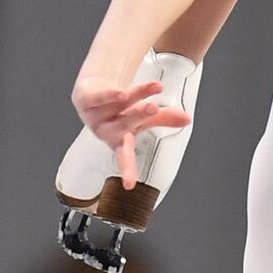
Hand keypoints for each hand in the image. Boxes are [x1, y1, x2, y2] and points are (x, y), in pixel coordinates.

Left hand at [72, 76, 191, 187]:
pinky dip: (110, 95)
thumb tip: (187, 120)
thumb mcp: (143, 117)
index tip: (130, 185)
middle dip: (140, 114)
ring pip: (118, 104)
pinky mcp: (85, 101)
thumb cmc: (118, 111)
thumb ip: (165, 118)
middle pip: (124, 124)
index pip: (125, 158)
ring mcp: (94, 116)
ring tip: (154, 87)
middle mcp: (106, 130)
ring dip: (136, 94)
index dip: (128, 170)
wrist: (91, 92)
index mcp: (120, 141)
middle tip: (154, 108)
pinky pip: (99, 98)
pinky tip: (120, 92)